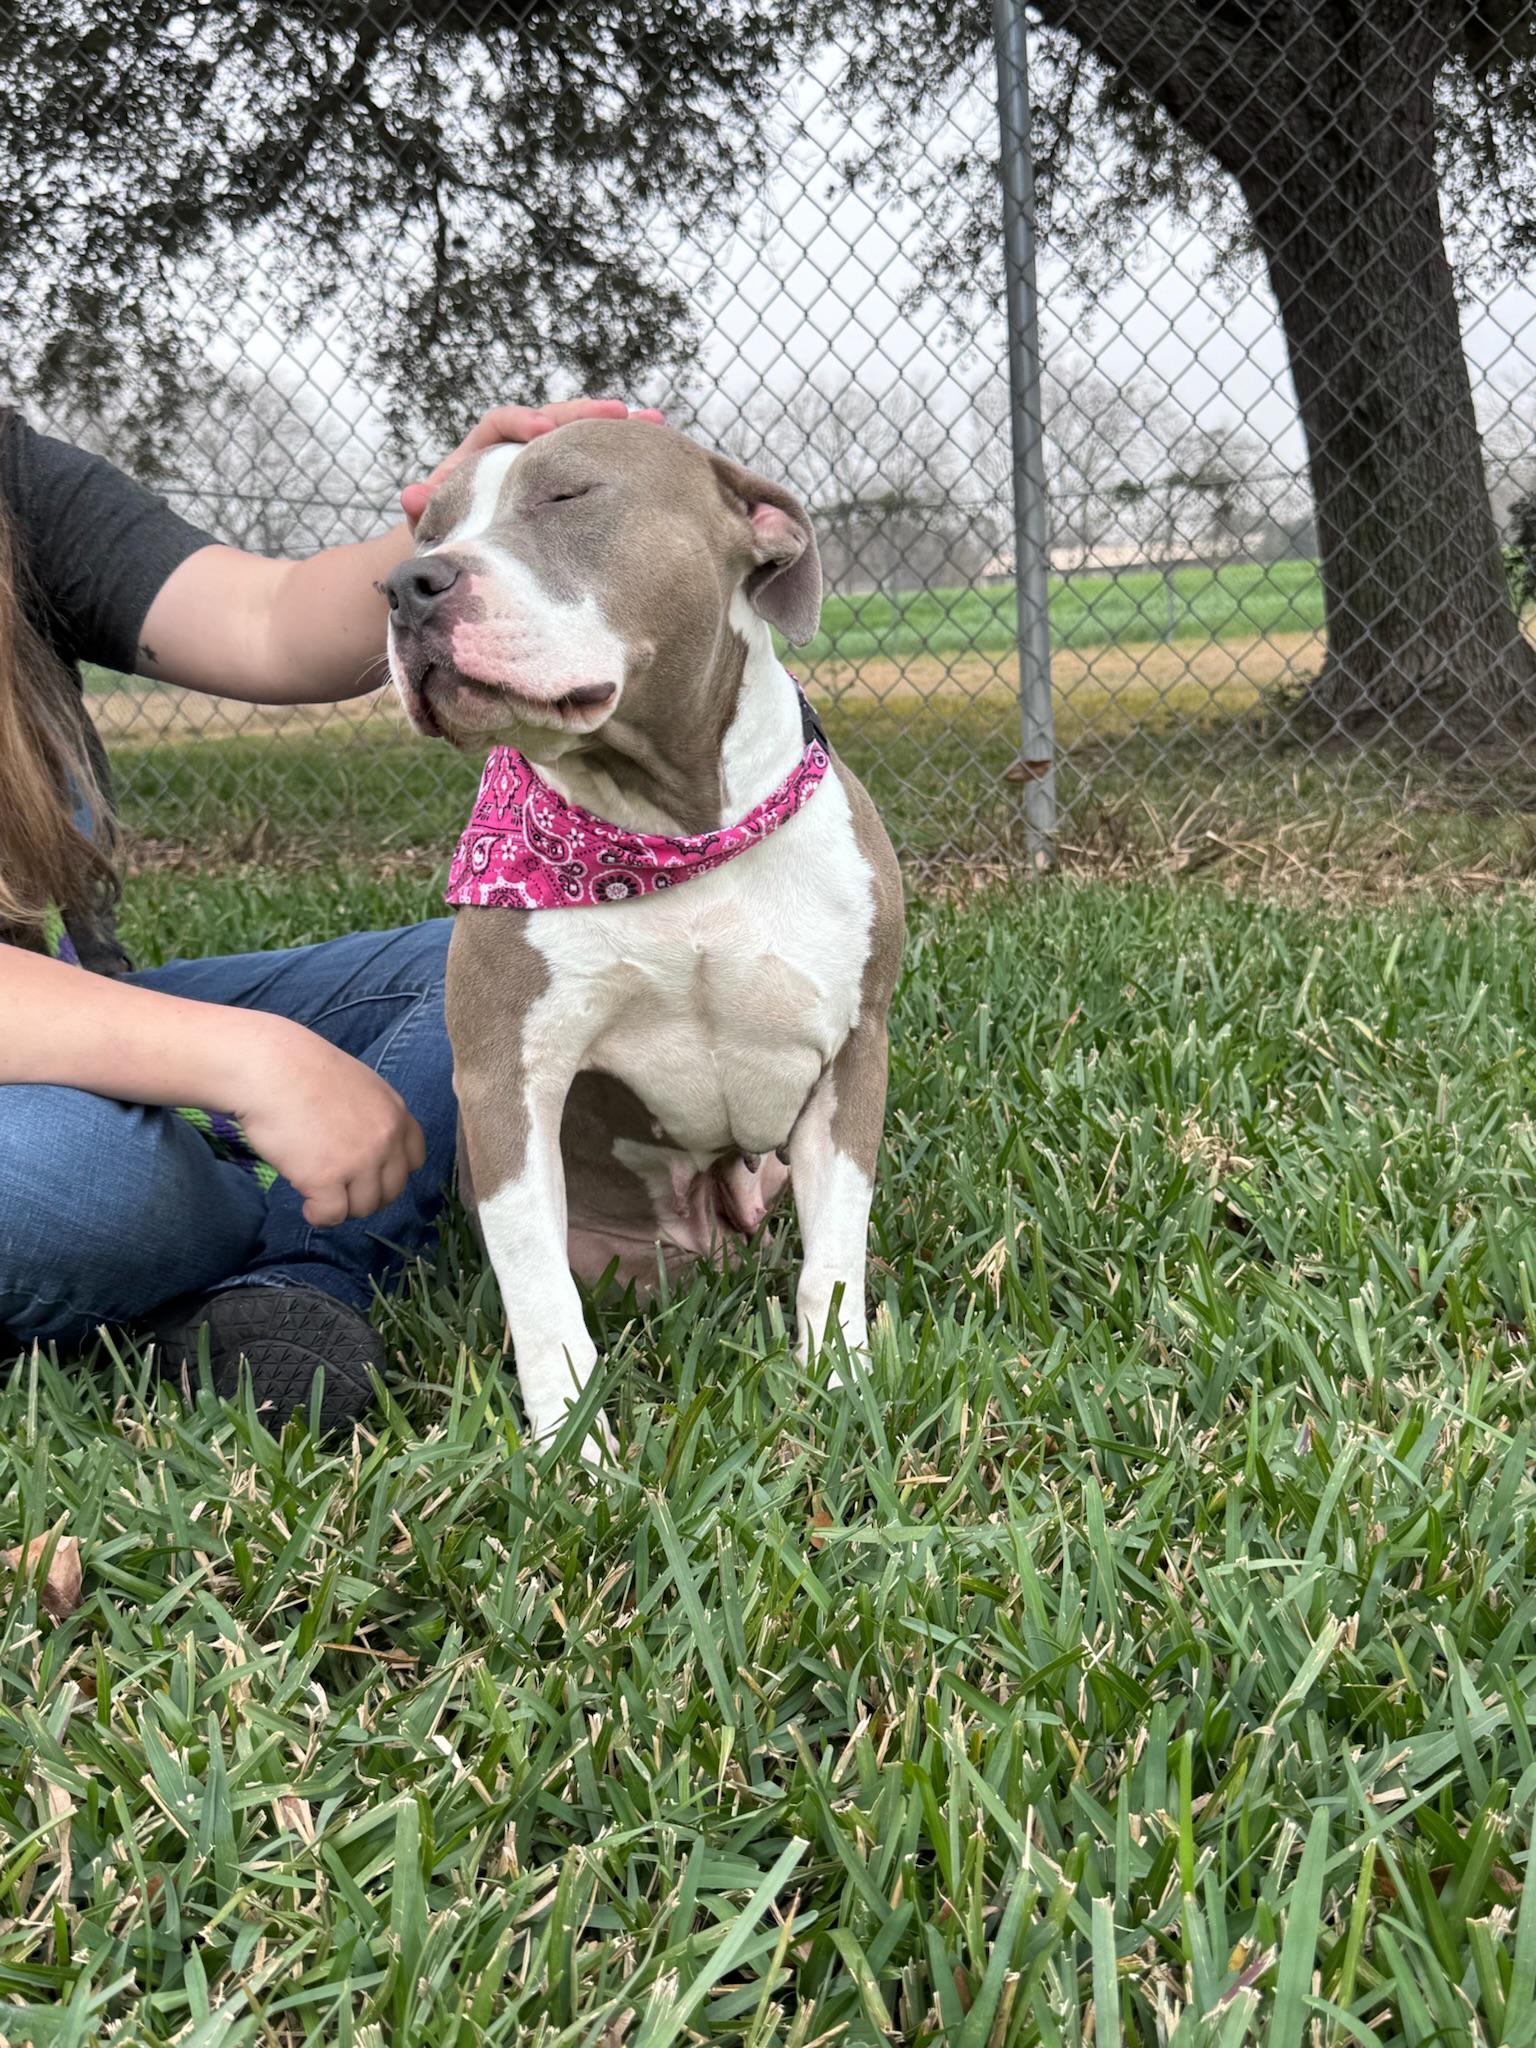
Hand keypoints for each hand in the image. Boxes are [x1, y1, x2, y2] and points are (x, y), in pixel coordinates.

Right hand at [232, 1017, 426, 1226]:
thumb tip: (369, 1148)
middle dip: (367, 1195)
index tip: (370, 1174)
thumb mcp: (358, 1085)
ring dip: (343, 1207)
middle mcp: (386, 1139)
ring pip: (363, 1207)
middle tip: (340, 1189)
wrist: (268, 1067)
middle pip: (392, 1190)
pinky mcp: (327, 1178)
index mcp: (396, 1114)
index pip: (415, 1160)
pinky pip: (333, 1215)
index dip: (392, 1172)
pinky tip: (307, 1205)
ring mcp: (359, 1161)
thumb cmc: (302, 1070)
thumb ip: (372, 1116)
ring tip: (320, 1193)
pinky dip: (320, 1216)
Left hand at [400, 397, 665, 527]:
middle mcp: (515, 451)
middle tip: (623, 414)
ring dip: (617, 431)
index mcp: (480, 453)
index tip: (543, 431)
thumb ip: (423, 509)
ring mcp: (546, 466)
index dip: (523, 422)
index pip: (501, 423)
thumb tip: (411, 495)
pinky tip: (658, 462)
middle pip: (554, 419)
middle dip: (587, 415)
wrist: (455, 557)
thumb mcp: (431, 525)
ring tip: (654, 426)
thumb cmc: (443, 538)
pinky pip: (596, 466)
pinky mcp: (568, 488)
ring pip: (581, 438)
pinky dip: (621, 459)